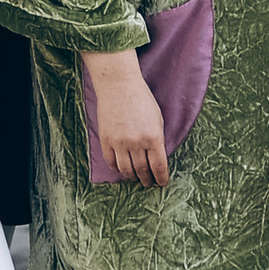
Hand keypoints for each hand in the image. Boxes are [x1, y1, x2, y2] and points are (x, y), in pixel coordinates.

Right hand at [85, 49, 171, 189]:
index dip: (161, 178)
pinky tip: (121, 169)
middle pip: (142, 170)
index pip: (159, 166)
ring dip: (132, 177)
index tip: (162, 183)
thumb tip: (157, 159)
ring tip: (136, 178)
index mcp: (153, 137)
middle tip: (148, 183)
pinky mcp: (106, 140)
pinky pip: (111, 161)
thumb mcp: (157, 119)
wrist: (119, 86)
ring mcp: (119, 142)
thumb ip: (157, 139)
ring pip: (126, 170)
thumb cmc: (142, 99)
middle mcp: (136, 143)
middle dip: (147, 179)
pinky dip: (117, 169)